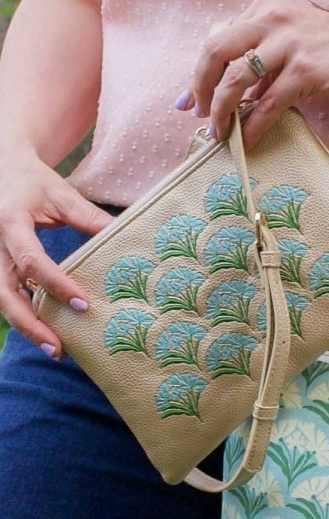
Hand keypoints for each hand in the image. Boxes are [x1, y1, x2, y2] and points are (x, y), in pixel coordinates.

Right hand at [0, 152, 113, 358]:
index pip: (31, 260)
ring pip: (2, 301)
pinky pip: (7, 297)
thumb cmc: (35, 182)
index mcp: (10, 222)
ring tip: (57, 350)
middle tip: (59, 348)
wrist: (2, 168)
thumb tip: (126, 238)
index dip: (56, 284)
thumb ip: (91, 218)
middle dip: (30, 324)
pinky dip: (26, 317)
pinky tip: (49, 334)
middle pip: (4, 293)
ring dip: (27, 328)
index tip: (82, 305)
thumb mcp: (62, 194)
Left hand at [177, 0, 328, 148]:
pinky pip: (268, 104)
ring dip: (223, 111)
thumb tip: (230, 89)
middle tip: (202, 116)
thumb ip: (262, 55)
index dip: (199, 74)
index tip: (189, 102)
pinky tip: (248, 143)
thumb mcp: (293, 38)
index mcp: (265, 7)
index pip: (218, 38)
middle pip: (216, 51)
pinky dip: (253, 127)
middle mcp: (273, 18)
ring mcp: (289, 43)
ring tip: (221, 133)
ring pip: (236, 79)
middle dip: (202, 88)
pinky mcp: (306, 71)